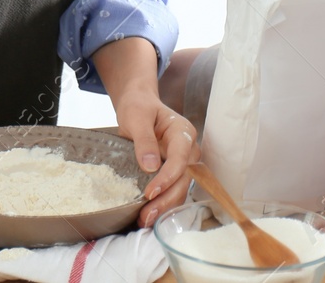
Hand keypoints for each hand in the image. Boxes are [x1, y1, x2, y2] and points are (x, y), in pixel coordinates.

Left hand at [113, 89, 198, 229]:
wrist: (138, 105)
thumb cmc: (138, 107)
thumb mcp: (136, 117)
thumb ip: (144, 140)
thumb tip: (150, 166)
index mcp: (183, 132)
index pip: (180, 159)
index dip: (167, 178)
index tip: (150, 192)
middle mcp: (188, 149)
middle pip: (184, 178)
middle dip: (166, 198)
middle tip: (147, 214)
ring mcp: (183, 162)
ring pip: (180, 188)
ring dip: (165, 206)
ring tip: (145, 219)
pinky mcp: (174, 172)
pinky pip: (172, 190)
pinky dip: (162, 203)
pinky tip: (147, 215)